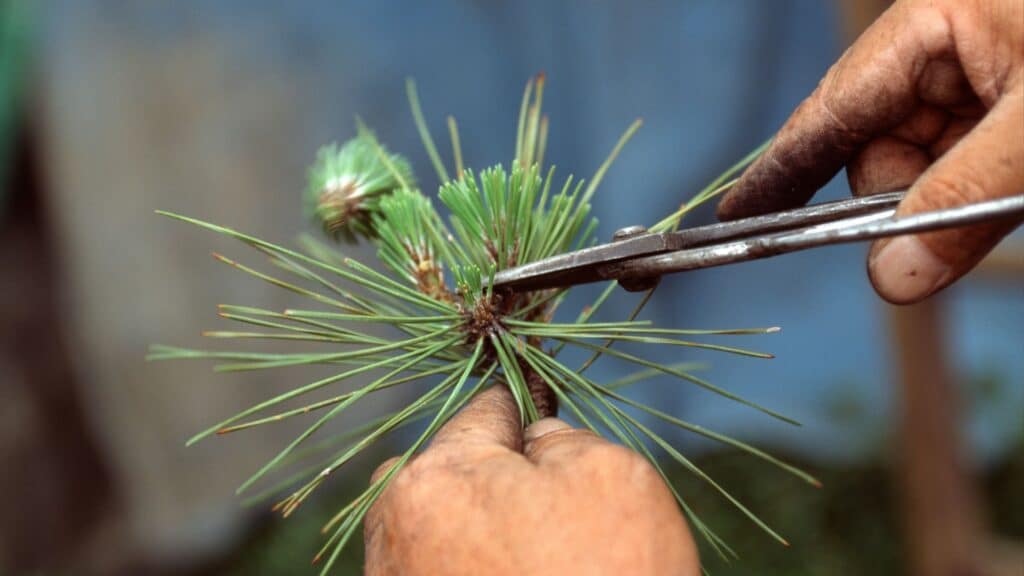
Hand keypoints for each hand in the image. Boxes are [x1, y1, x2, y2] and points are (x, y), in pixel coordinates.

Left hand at [364, 386, 698, 575]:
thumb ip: (561, 436)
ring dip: (489, 534)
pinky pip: (447, 571)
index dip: (528, 411)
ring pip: (450, 528)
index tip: (547, 413)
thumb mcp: (613, 477)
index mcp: (433, 479)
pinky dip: (481, 572)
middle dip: (502, 480)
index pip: (484, 410)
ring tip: (547, 564)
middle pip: (455, 471)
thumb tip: (535, 439)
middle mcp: (393, 535)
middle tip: (557, 517)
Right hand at [717, 0, 1023, 303]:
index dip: (779, 171)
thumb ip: (962, 195)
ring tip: (1019, 180)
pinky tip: (1018, 180)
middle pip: (880, 150)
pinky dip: (984, 190)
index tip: (735, 217)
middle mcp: (942, 48)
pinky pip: (968, 165)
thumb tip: (891, 279)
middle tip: (954, 229)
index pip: (829, 112)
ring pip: (928, 167)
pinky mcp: (1010, 99)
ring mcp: (980, 75)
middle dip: (906, 201)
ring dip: (957, 197)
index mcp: (930, 21)